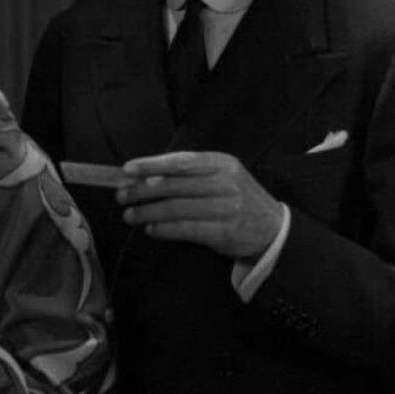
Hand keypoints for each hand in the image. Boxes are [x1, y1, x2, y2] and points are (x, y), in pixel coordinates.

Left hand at [116, 151, 283, 258]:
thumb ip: (190, 174)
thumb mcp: (221, 176)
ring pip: (176, 208)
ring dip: (147, 212)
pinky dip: (163, 229)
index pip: (180, 161)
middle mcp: (225, 183)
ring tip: (130, 215)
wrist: (273, 229)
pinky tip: (150, 229)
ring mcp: (226, 208)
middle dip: (142, 191)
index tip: (127, 170)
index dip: (151, 165)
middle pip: (174, 185)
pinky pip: (186, 229)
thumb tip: (146, 175)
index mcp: (221, 163)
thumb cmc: (237, 199)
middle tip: (121, 196)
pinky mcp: (224, 232)